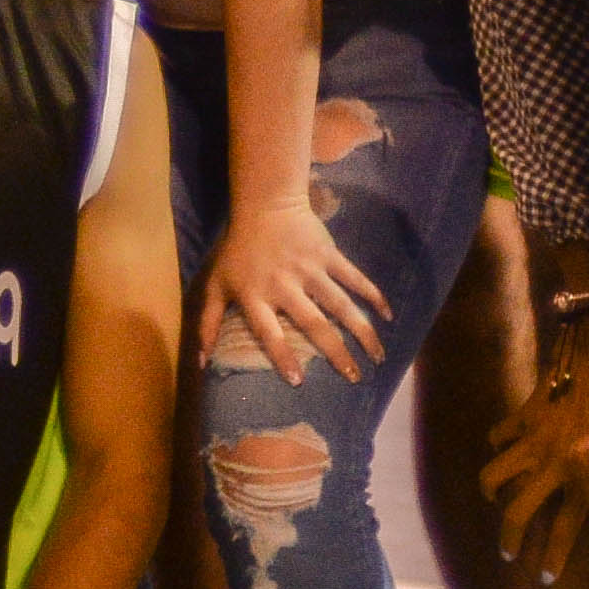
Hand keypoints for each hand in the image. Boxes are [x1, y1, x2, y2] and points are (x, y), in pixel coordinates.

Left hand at [200, 191, 386, 383]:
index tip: (299, 382)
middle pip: (314, 324)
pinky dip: (373, 295)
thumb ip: (208, 324)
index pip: (269, 333)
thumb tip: (200, 363)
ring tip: (377, 356)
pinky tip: (387, 315)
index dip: (283, 357)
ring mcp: (310, 269)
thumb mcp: (216, 285)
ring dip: (362, 330)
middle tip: (355, 378)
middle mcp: (285, 285)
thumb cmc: (237, 250)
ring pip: (341, 304)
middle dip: (336, 353)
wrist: (264, 205)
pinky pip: (355, 277)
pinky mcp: (329, 255)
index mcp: (256, 296)